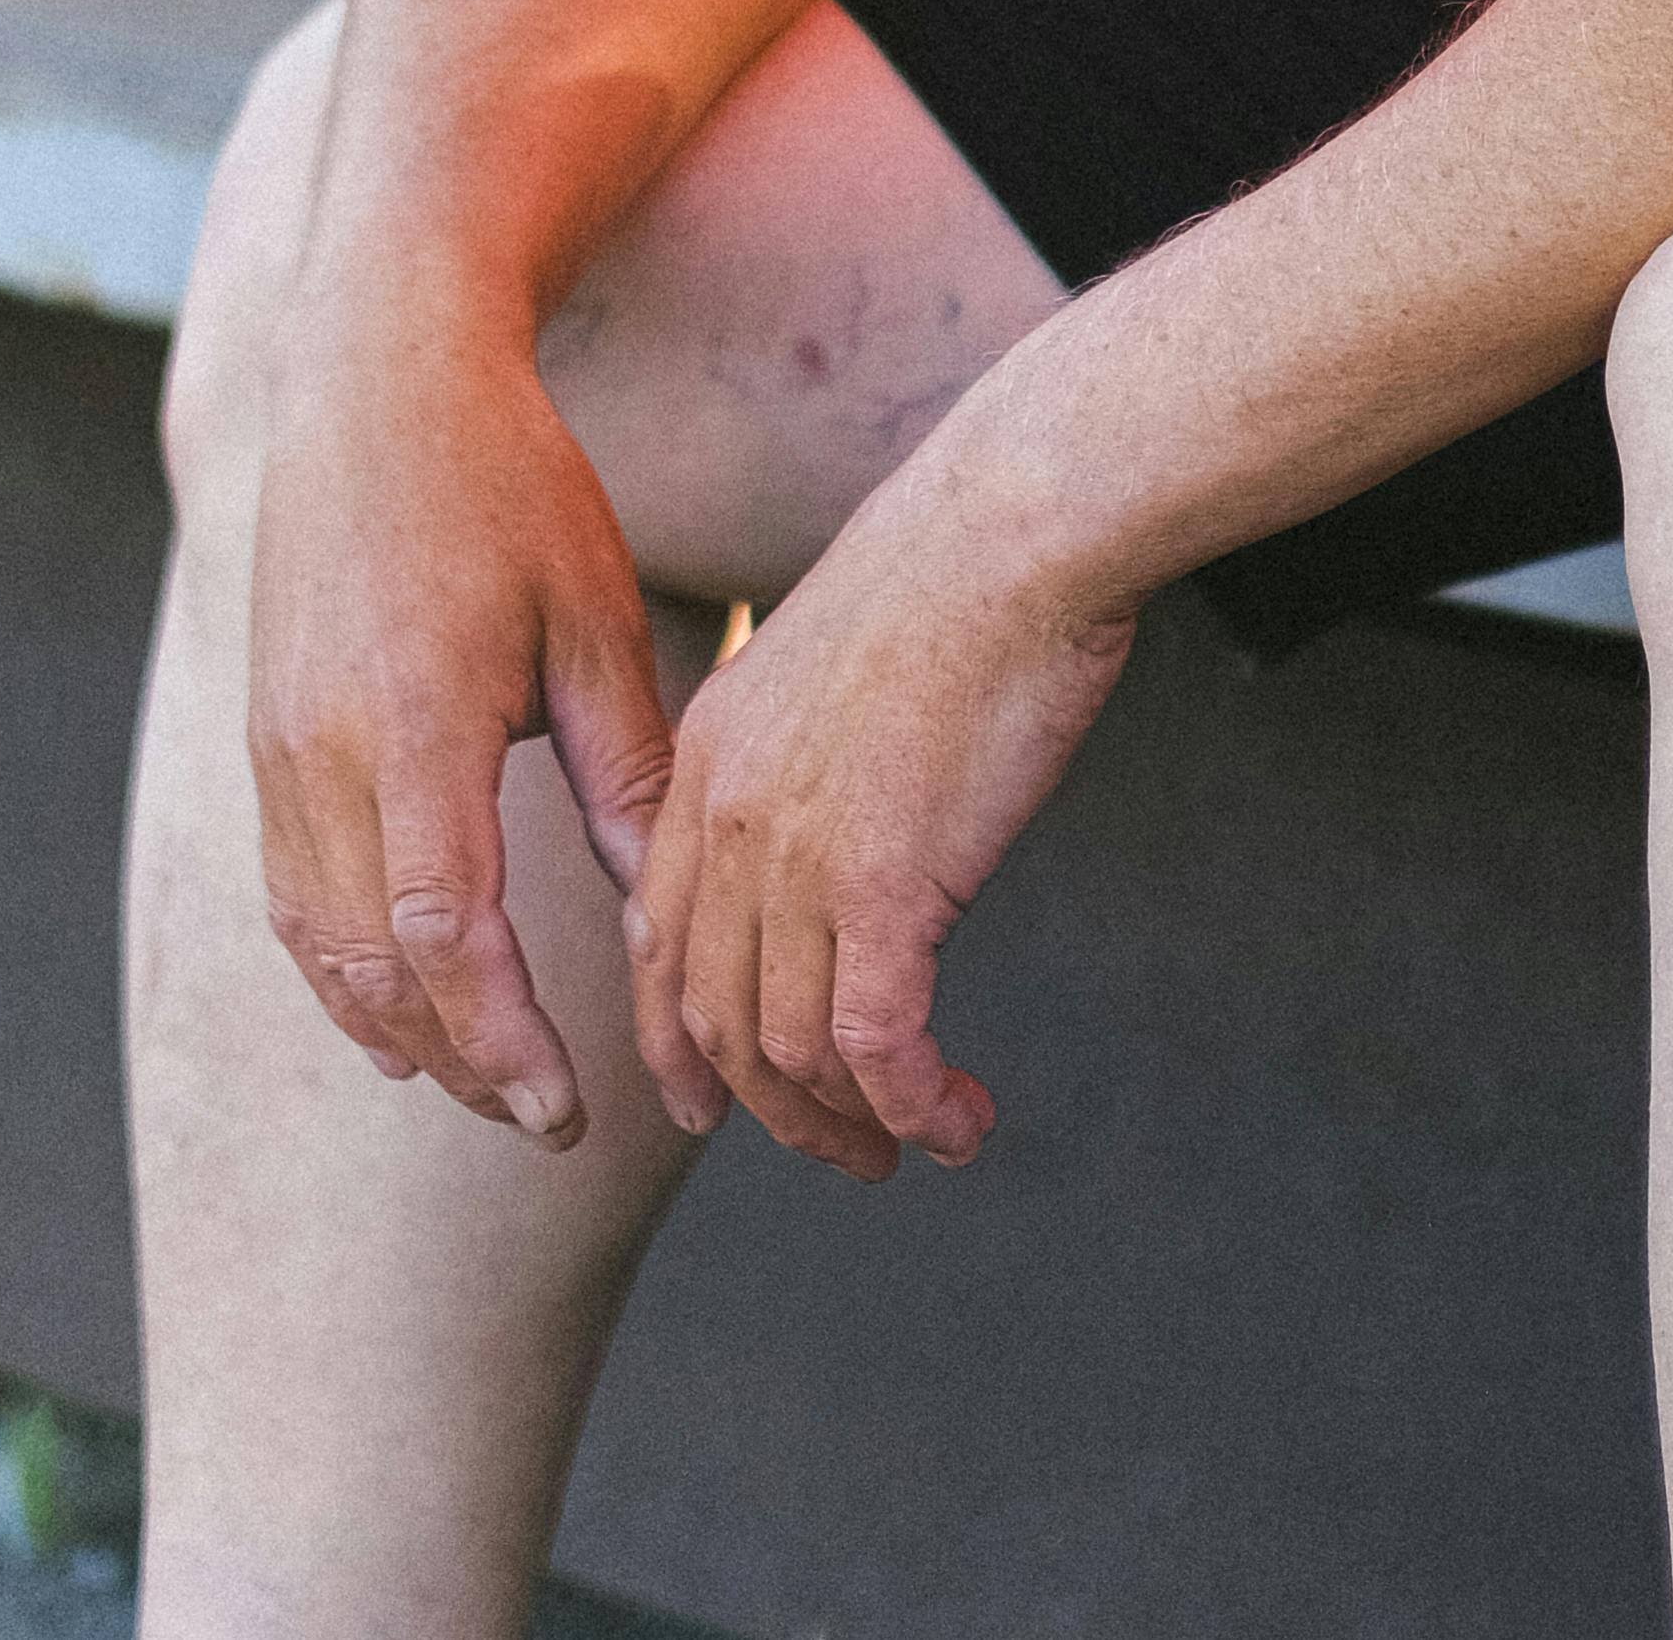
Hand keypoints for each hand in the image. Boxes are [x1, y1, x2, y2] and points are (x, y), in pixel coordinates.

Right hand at [246, 313, 676, 1149]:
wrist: (374, 378)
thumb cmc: (508, 482)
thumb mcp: (592, 615)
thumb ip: (625, 768)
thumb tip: (665, 907)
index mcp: (418, 724)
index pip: (448, 936)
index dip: (503, 1039)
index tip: (568, 1109)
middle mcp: (325, 752)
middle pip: (375, 967)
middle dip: (460, 1060)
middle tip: (545, 1117)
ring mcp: (279, 746)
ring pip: (319, 944)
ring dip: (395, 1028)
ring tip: (483, 1077)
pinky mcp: (264, 734)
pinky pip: (291, 891)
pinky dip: (342, 965)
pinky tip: (400, 998)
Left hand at [627, 466, 1135, 1183]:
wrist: (1014, 524)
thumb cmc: (959, 567)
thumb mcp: (837, 658)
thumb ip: (813, 748)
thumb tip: (856, 812)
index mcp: (710, 752)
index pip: (658, 934)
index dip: (679, 1037)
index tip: (712, 1099)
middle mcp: (731, 814)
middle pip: (712, 1015)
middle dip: (770, 1110)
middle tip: (842, 1150)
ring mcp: (798, 854)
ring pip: (789, 1052)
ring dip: (850, 1124)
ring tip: (914, 1141)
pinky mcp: (883, 884)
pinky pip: (878, 1048)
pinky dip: (914, 1106)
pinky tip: (959, 1120)